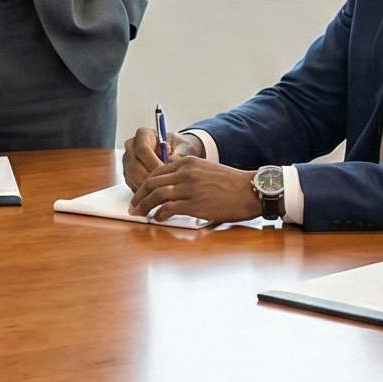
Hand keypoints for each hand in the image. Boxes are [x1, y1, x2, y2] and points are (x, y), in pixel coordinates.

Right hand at [121, 126, 200, 190]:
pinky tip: (158, 196)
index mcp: (143, 134)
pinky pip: (133, 185)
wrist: (176, 153)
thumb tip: (173, 162)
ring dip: (147, 187)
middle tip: (164, 186)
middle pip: (134, 165)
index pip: (142, 149)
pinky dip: (145, 192)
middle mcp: (131, 147)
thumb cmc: (180, 148)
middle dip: (149, 178)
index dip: (153, 163)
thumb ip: (179, 154)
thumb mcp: (184, 148)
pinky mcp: (128, 174)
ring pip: (132, 177)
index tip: (166, 172)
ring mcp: (128, 161)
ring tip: (162, 192)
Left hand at [129, 155, 263, 223]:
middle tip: (133, 205)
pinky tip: (158, 218)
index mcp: (188, 162)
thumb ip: (187, 176)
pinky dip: (159, 214)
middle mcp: (185, 173)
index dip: (145, 184)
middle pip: (152, 182)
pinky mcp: (193, 204)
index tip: (139, 193)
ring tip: (138, 213)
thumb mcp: (206, 170)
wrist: (249, 190)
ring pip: (156, 195)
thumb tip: (169, 189)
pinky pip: (168, 208)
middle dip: (139, 195)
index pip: (157, 171)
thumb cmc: (230, 183)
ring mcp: (188, 188)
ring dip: (144, 206)